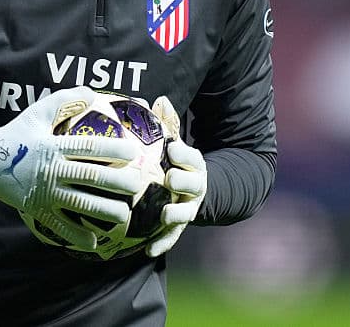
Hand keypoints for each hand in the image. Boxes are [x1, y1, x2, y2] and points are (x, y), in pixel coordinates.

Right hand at [0, 86, 142, 249]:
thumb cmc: (17, 133)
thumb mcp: (37, 112)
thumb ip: (65, 100)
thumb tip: (92, 93)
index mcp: (53, 145)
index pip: (88, 146)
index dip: (112, 148)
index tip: (134, 152)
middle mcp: (51, 170)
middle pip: (88, 176)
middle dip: (115, 181)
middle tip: (137, 185)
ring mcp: (44, 192)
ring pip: (78, 203)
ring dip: (103, 210)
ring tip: (124, 215)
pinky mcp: (37, 209)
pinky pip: (59, 225)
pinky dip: (76, 235)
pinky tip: (95, 242)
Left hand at [146, 96, 207, 256]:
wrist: (202, 191)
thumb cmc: (178, 162)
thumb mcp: (177, 143)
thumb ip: (168, 124)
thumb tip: (159, 99)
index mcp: (194, 164)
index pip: (193, 156)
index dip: (184, 153)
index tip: (172, 148)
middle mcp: (195, 186)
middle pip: (193, 183)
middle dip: (183, 180)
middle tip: (169, 178)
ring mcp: (189, 207)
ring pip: (186, 211)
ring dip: (176, 212)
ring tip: (164, 214)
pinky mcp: (179, 226)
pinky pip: (172, 236)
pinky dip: (162, 244)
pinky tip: (148, 251)